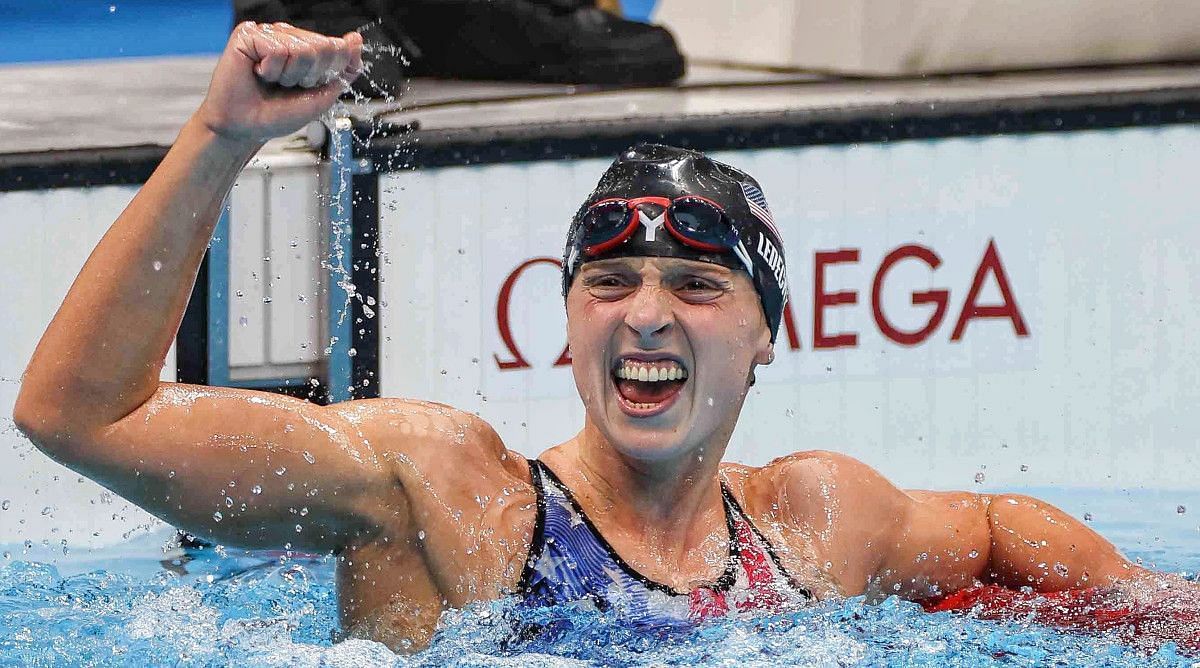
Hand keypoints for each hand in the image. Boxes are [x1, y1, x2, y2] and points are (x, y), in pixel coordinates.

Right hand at [196, 22, 362, 142]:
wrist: (245, 129)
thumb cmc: (277, 114)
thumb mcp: (321, 96)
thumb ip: (344, 69)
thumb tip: (355, 38)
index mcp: (307, 47)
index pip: (338, 48)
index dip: (329, 72)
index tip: (308, 86)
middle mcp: (289, 36)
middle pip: (323, 47)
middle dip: (309, 76)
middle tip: (287, 86)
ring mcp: (269, 33)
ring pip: (302, 48)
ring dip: (289, 75)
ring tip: (272, 81)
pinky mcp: (248, 34)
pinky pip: (277, 49)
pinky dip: (272, 70)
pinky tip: (258, 73)